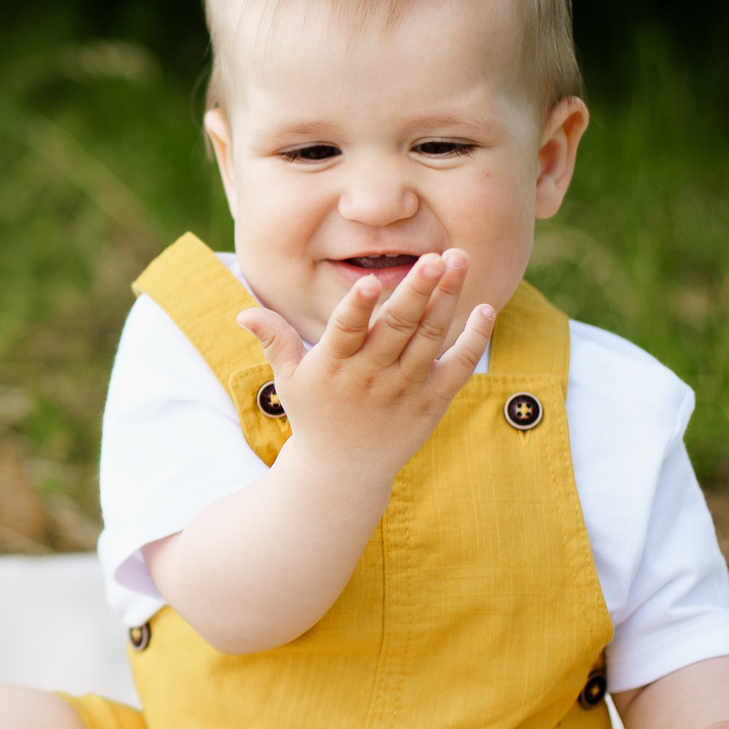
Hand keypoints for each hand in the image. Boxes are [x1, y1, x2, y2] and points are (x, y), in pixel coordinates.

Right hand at [233, 251, 495, 479]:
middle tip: (435, 257)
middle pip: (397, 329)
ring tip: (460, 260)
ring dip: (447, 300)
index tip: (370, 280)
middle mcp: (370, 377)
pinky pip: (457, 367)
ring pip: (430, 339)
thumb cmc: (314, 414)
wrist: (343, 471)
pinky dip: (473, 340)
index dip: (357, 307)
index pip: (345, 331)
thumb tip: (243, 311)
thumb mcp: (288, 378)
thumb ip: (274, 339)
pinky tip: (485, 309)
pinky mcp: (431, 402)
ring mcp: (404, 390)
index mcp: (333, 366)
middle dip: (417, 291)